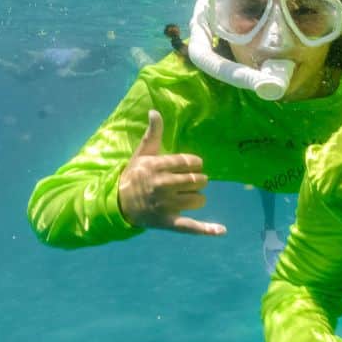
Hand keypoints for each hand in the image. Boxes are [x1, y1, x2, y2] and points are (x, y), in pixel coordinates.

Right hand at [116, 110, 225, 235]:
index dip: (194, 164)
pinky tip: (221, 230)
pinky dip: (206, 229)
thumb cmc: (135, 175)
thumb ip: (153, 133)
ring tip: (183, 196)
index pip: (191, 162)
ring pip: (199, 198)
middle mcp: (162, 185)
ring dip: (196, 197)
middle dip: (196, 180)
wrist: (119, 204)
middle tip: (183, 183)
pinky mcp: (168, 222)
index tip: (187, 166)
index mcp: (157, 166)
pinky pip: (190, 226)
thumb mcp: (143, 153)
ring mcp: (165, 204)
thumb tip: (155, 111)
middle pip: (198, 180)